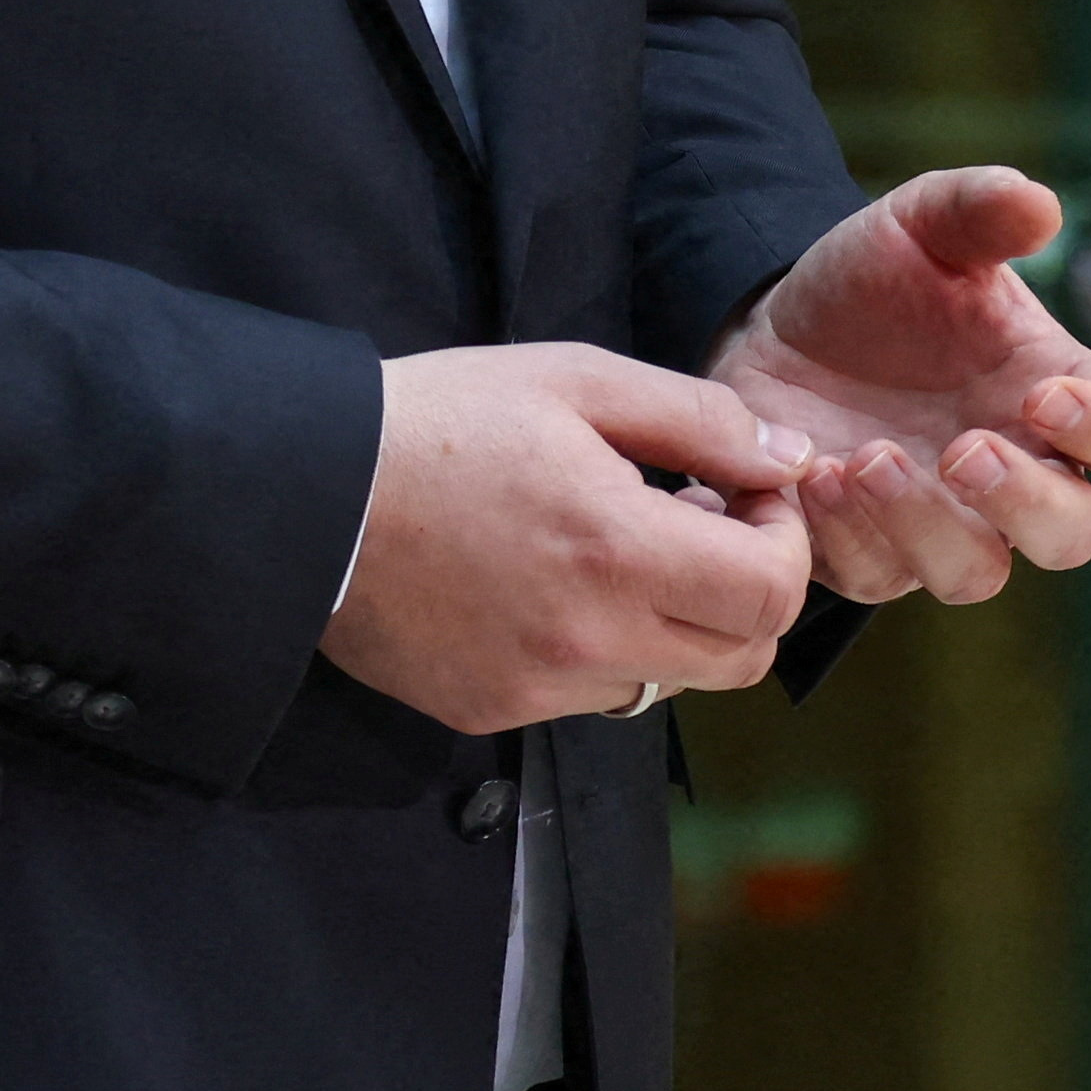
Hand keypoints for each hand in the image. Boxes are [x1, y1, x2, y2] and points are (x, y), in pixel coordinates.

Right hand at [319, 343, 821, 735]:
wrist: (301, 491)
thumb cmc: (435, 419)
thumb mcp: (571, 380)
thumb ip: (698, 418)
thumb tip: (789, 460)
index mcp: (617, 549)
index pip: (773, 593)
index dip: (782, 540)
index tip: (738, 493)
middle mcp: (589, 637)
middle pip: (744, 657)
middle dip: (744, 589)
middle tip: (694, 523)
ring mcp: (540, 687)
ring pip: (669, 681)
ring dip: (672, 622)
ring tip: (610, 552)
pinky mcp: (493, 710)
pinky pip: (588, 695)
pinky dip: (596, 647)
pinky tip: (542, 586)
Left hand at [713, 167, 1090, 604]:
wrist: (772, 323)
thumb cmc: (877, 280)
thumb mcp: (918, 225)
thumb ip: (978, 208)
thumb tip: (1040, 203)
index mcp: (1055, 394)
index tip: (1047, 396)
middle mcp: (1014, 473)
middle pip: (1071, 533)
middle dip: (1026, 504)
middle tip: (964, 452)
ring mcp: (940, 521)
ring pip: (972, 573)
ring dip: (924, 527)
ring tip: (863, 459)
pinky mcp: (863, 548)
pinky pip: (871, 574)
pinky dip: (844, 535)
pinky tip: (811, 476)